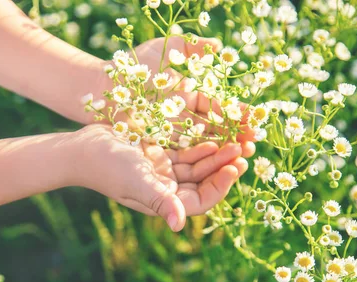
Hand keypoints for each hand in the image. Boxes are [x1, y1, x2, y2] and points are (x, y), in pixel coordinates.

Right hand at [70, 124, 247, 231]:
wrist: (82, 148)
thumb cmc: (107, 167)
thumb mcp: (136, 181)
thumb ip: (160, 200)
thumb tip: (178, 226)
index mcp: (163, 201)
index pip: (201, 200)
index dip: (221, 186)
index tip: (235, 167)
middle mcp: (166, 189)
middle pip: (203, 182)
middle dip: (224, 167)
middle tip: (243, 149)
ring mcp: (162, 172)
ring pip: (197, 166)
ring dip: (215, 155)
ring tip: (233, 141)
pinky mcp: (158, 155)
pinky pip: (185, 152)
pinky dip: (200, 145)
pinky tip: (212, 136)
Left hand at [133, 36, 256, 157]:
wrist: (102, 87)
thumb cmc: (134, 66)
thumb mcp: (164, 50)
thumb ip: (191, 47)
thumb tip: (218, 44)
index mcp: (190, 95)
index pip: (218, 106)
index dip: (236, 113)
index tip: (254, 119)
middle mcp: (184, 117)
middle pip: (215, 128)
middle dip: (235, 135)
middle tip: (254, 142)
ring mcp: (173, 132)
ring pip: (203, 143)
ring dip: (223, 150)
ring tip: (243, 155)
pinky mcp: (160, 145)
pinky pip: (185, 153)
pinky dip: (201, 157)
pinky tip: (218, 162)